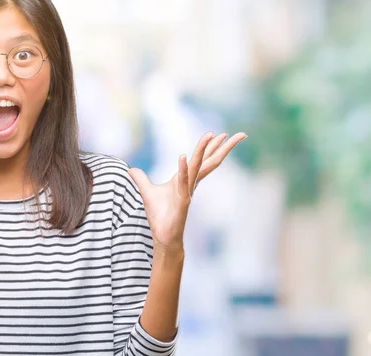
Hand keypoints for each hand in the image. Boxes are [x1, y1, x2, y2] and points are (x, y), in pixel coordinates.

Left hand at [128, 132, 246, 253]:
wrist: (163, 236)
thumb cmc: (160, 216)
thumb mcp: (147, 192)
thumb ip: (141, 179)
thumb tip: (131, 170)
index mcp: (185, 179)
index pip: (201, 159)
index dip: (210, 146)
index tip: (220, 133)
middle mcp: (190, 183)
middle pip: (209, 161)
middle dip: (223, 147)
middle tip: (240, 134)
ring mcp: (188, 191)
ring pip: (197, 166)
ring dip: (203, 150)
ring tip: (211, 135)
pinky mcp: (182, 201)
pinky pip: (182, 182)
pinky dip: (182, 169)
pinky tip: (182, 156)